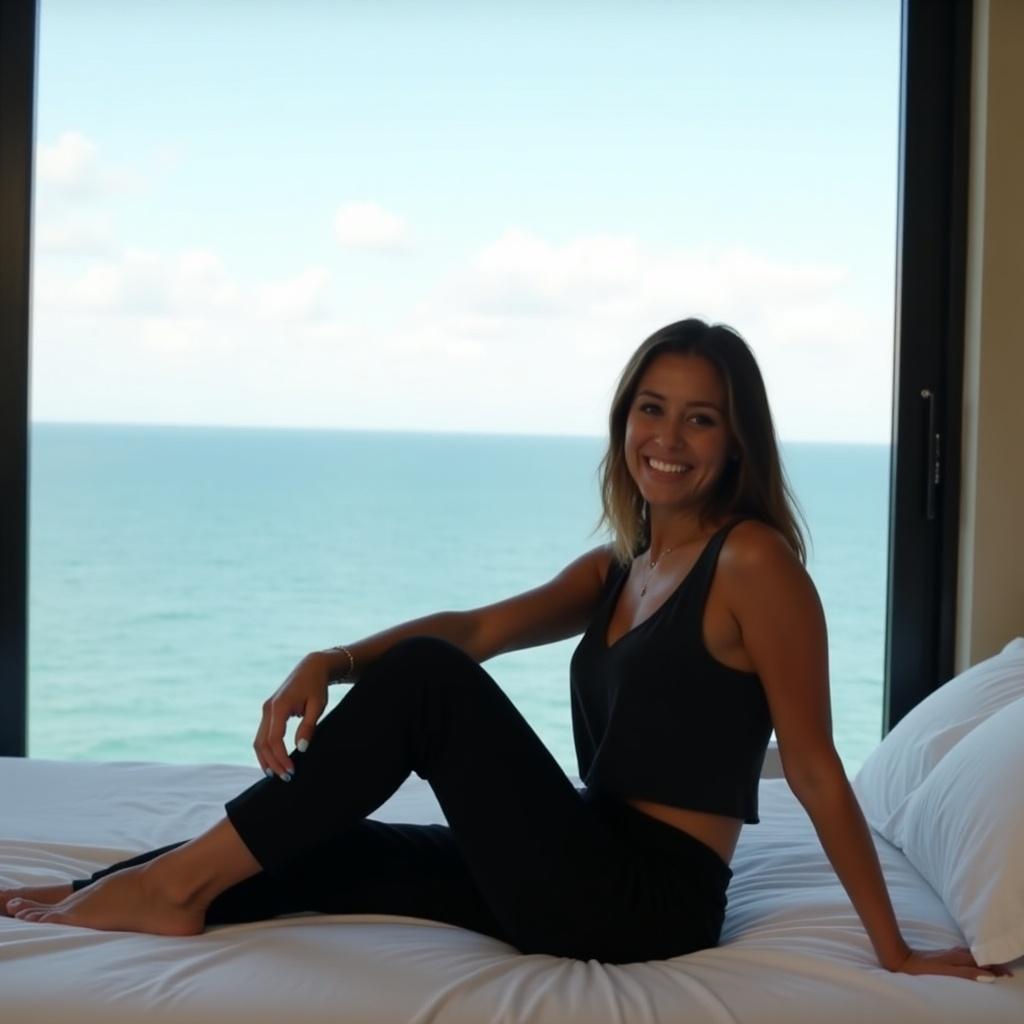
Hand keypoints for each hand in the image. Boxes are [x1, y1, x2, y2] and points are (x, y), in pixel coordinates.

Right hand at [253, 653, 329, 778]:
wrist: (311, 668)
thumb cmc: (317, 686)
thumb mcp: (317, 706)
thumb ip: (309, 726)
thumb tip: (301, 748)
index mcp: (279, 707)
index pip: (275, 740)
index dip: (281, 758)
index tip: (292, 771)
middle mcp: (268, 709)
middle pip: (262, 743)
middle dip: (272, 763)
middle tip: (286, 778)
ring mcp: (266, 710)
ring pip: (258, 741)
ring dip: (265, 759)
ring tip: (276, 775)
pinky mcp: (268, 712)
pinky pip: (262, 735)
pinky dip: (265, 750)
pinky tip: (273, 762)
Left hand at [892, 946, 1013, 981]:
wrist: (903, 959)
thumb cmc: (923, 968)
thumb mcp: (947, 972)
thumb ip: (966, 972)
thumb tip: (987, 974)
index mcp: (958, 957)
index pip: (982, 961)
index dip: (995, 967)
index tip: (1007, 973)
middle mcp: (955, 953)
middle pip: (979, 957)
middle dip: (993, 963)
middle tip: (1005, 972)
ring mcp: (949, 953)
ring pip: (972, 955)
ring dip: (984, 960)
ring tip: (994, 966)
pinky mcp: (944, 954)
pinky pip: (964, 955)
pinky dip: (974, 958)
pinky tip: (973, 961)